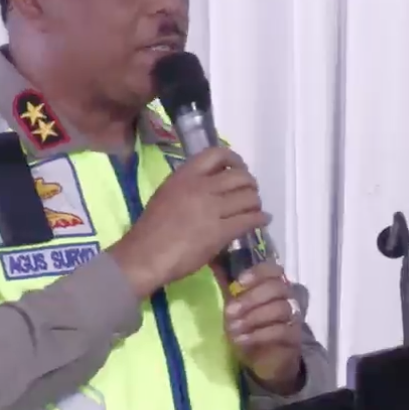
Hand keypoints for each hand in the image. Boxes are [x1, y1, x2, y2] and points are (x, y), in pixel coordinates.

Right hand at [108, 147, 268, 297]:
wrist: (146, 255)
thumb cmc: (151, 228)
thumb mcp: (167, 194)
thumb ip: (189, 185)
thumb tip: (211, 185)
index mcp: (185, 175)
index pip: (217, 154)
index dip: (234, 159)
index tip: (238, 168)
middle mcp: (201, 187)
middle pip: (239, 176)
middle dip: (249, 184)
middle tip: (250, 192)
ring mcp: (212, 209)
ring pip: (248, 197)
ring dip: (256, 202)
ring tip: (255, 208)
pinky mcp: (221, 231)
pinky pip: (249, 219)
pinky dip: (260, 218)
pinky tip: (262, 220)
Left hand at [220, 261, 302, 393]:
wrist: (262, 360)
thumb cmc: (248, 328)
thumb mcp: (236, 309)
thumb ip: (231, 291)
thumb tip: (214, 266)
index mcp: (274, 285)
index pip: (274, 270)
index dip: (257, 274)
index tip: (237, 284)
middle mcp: (288, 298)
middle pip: (277, 288)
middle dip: (251, 298)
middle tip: (230, 312)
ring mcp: (293, 317)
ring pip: (280, 308)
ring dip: (253, 318)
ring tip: (233, 328)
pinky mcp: (294, 338)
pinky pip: (281, 331)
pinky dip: (259, 335)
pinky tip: (242, 339)